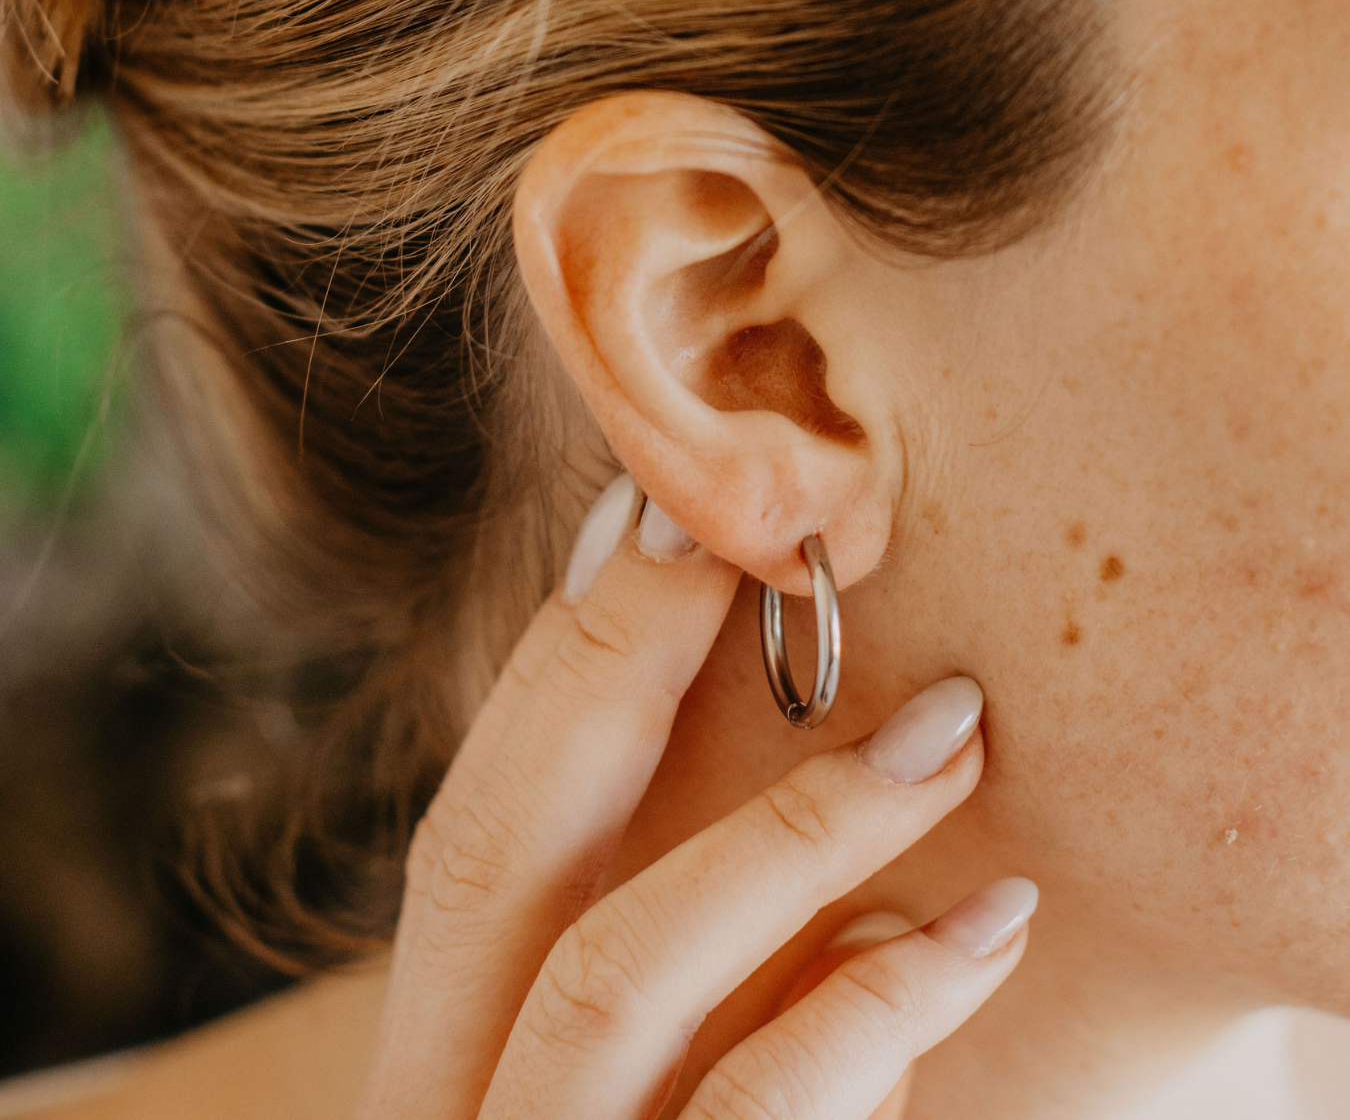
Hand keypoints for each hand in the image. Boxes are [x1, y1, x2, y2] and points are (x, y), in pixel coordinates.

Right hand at [357, 474, 1035, 1119]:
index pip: (485, 798)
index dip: (559, 645)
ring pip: (614, 985)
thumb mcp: (627, 1038)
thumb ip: (657, 892)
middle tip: (765, 537)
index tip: (654, 508)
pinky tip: (962, 941)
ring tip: (949, 730)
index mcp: (447, 1032)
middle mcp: (451, 1098)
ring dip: (784, 835)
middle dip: (617, 668)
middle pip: (499, 851)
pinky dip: (853, 1025)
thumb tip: (758, 682)